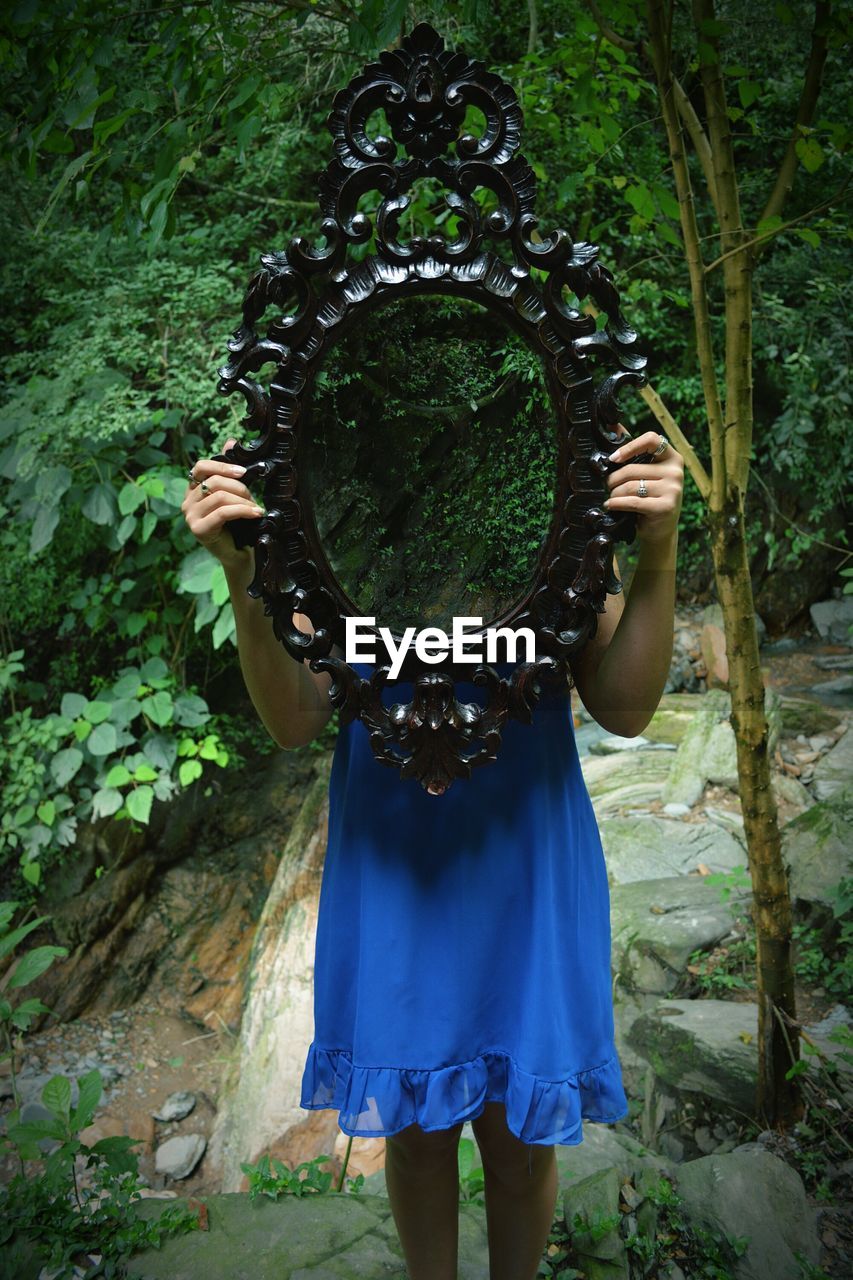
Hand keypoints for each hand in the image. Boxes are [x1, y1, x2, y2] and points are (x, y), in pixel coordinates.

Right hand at [181, 436, 262, 569]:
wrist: (237, 553)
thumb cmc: (235, 524)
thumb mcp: (234, 495)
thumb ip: (230, 471)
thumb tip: (231, 442)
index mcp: (193, 490)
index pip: (200, 466)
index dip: (222, 465)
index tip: (243, 472)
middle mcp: (187, 501)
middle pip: (213, 481)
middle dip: (239, 487)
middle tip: (253, 498)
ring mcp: (190, 516)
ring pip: (219, 496)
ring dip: (243, 500)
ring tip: (255, 508)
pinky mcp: (199, 529)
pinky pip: (223, 512)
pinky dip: (243, 510)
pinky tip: (256, 513)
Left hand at [603, 427, 683, 544]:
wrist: (660, 530)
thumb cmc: (649, 498)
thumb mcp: (645, 473)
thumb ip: (632, 451)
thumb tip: (613, 426)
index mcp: (672, 457)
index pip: (651, 439)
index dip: (629, 446)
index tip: (613, 458)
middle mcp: (676, 471)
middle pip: (633, 469)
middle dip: (613, 479)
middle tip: (607, 486)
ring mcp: (673, 489)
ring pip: (630, 486)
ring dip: (614, 493)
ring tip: (611, 497)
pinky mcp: (666, 507)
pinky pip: (632, 501)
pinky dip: (616, 503)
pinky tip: (610, 505)